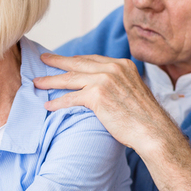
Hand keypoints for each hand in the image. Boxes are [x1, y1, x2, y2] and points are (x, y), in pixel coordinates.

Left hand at [33, 53, 178, 156]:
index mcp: (122, 65)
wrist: (153, 131)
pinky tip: (48, 105)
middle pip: (77, 63)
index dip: (74, 60)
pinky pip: (71, 98)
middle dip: (57, 62)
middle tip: (42, 59)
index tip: (62, 60)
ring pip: (70, 79)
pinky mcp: (97, 95)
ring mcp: (105, 80)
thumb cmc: (144, 118)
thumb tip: (102, 89)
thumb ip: (117, 84)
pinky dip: (57, 102)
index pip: (92, 59)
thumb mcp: (132, 91)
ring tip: (37, 83)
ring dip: (51, 81)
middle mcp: (113, 68)